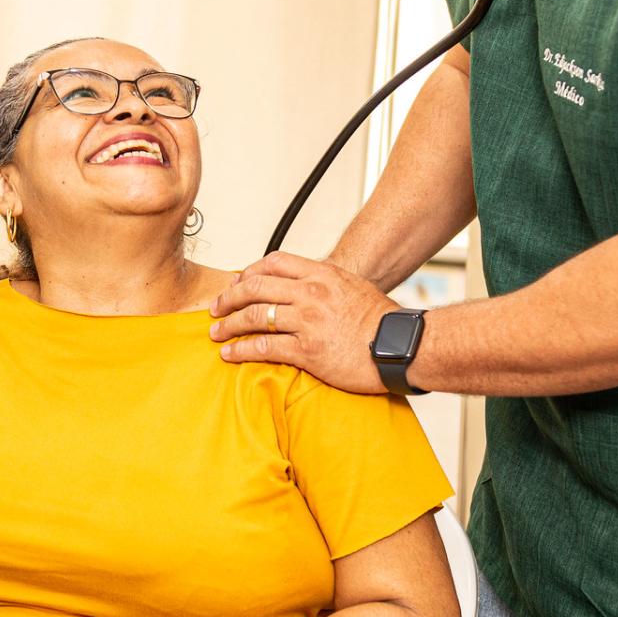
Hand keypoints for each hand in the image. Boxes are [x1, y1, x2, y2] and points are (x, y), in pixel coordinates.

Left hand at [208, 253, 399, 394]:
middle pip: (256, 287)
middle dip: (229, 297)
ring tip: (216, 333)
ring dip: (228, 325)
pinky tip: (230, 354)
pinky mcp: (307, 350)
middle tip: (216, 307)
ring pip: (254, 316)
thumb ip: (325, 283)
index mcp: (322, 274)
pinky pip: (264, 347)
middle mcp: (311, 293)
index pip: (274, 262)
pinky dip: (241, 350)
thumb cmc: (382, 321)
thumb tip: (303, 287)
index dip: (249, 271)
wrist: (401, 346)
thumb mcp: (352, 287)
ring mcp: (308, 321)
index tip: (237, 282)